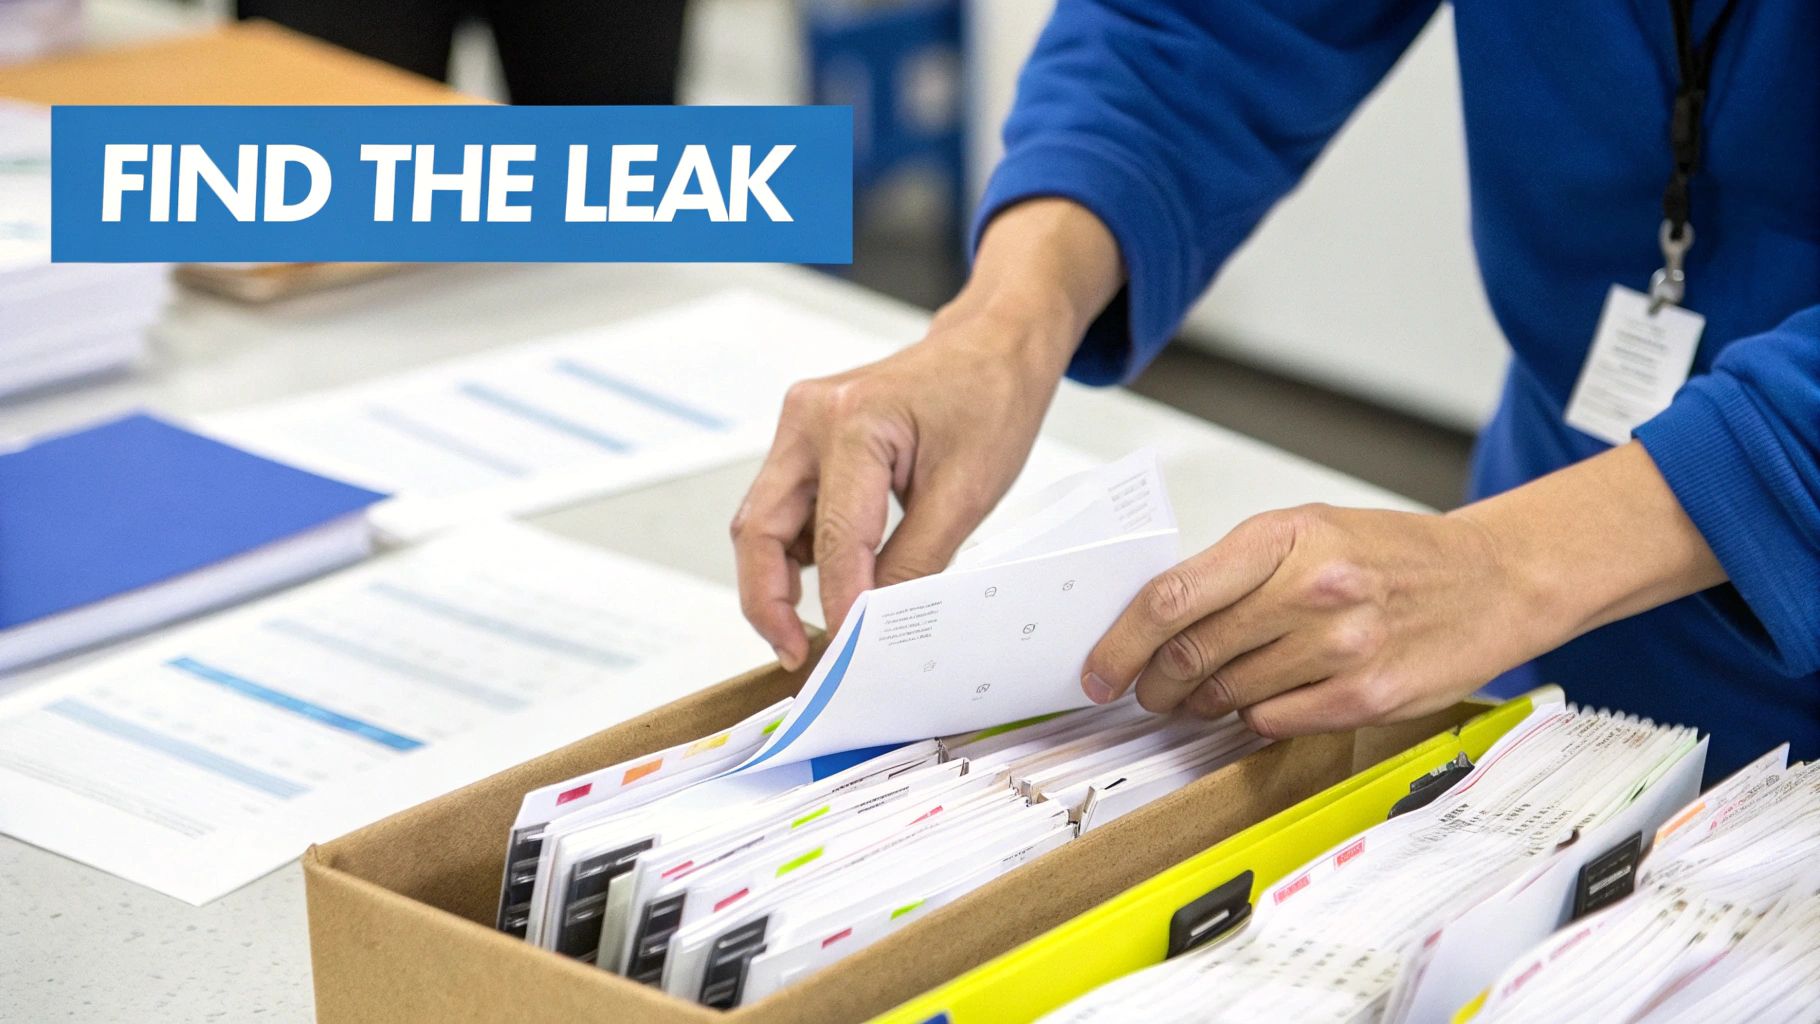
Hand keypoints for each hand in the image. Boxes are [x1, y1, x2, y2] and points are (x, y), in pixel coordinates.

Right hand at [732, 199, 1123, 669]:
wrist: (992, 346)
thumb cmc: (989, 399)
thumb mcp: (967, 492)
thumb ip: (915, 562)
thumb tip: (874, 622)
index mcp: (852, 421)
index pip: (832, 539)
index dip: (836, 605)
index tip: (843, 657)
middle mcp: (808, 417)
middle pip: (758, 530)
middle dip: (768, 602)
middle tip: (796, 655)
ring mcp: (799, 425)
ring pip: (763, 523)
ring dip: (780, 579)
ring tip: (820, 627)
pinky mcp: (804, 440)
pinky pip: (784, 509)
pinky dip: (801, 552)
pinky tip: (837, 578)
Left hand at [1080, 504, 1539, 737]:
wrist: (1492, 579)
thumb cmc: (1393, 554)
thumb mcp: (1311, 532)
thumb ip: (1238, 569)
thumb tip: (1161, 618)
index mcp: (1285, 538)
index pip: (1173, 597)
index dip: (1121, 641)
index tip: (1099, 667)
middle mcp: (1311, 589)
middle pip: (1191, 652)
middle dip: (1152, 681)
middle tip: (1144, 690)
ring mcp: (1340, 646)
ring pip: (1227, 692)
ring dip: (1199, 702)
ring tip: (1199, 695)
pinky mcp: (1364, 695)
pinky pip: (1272, 720)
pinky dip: (1251, 716)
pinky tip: (1259, 701)